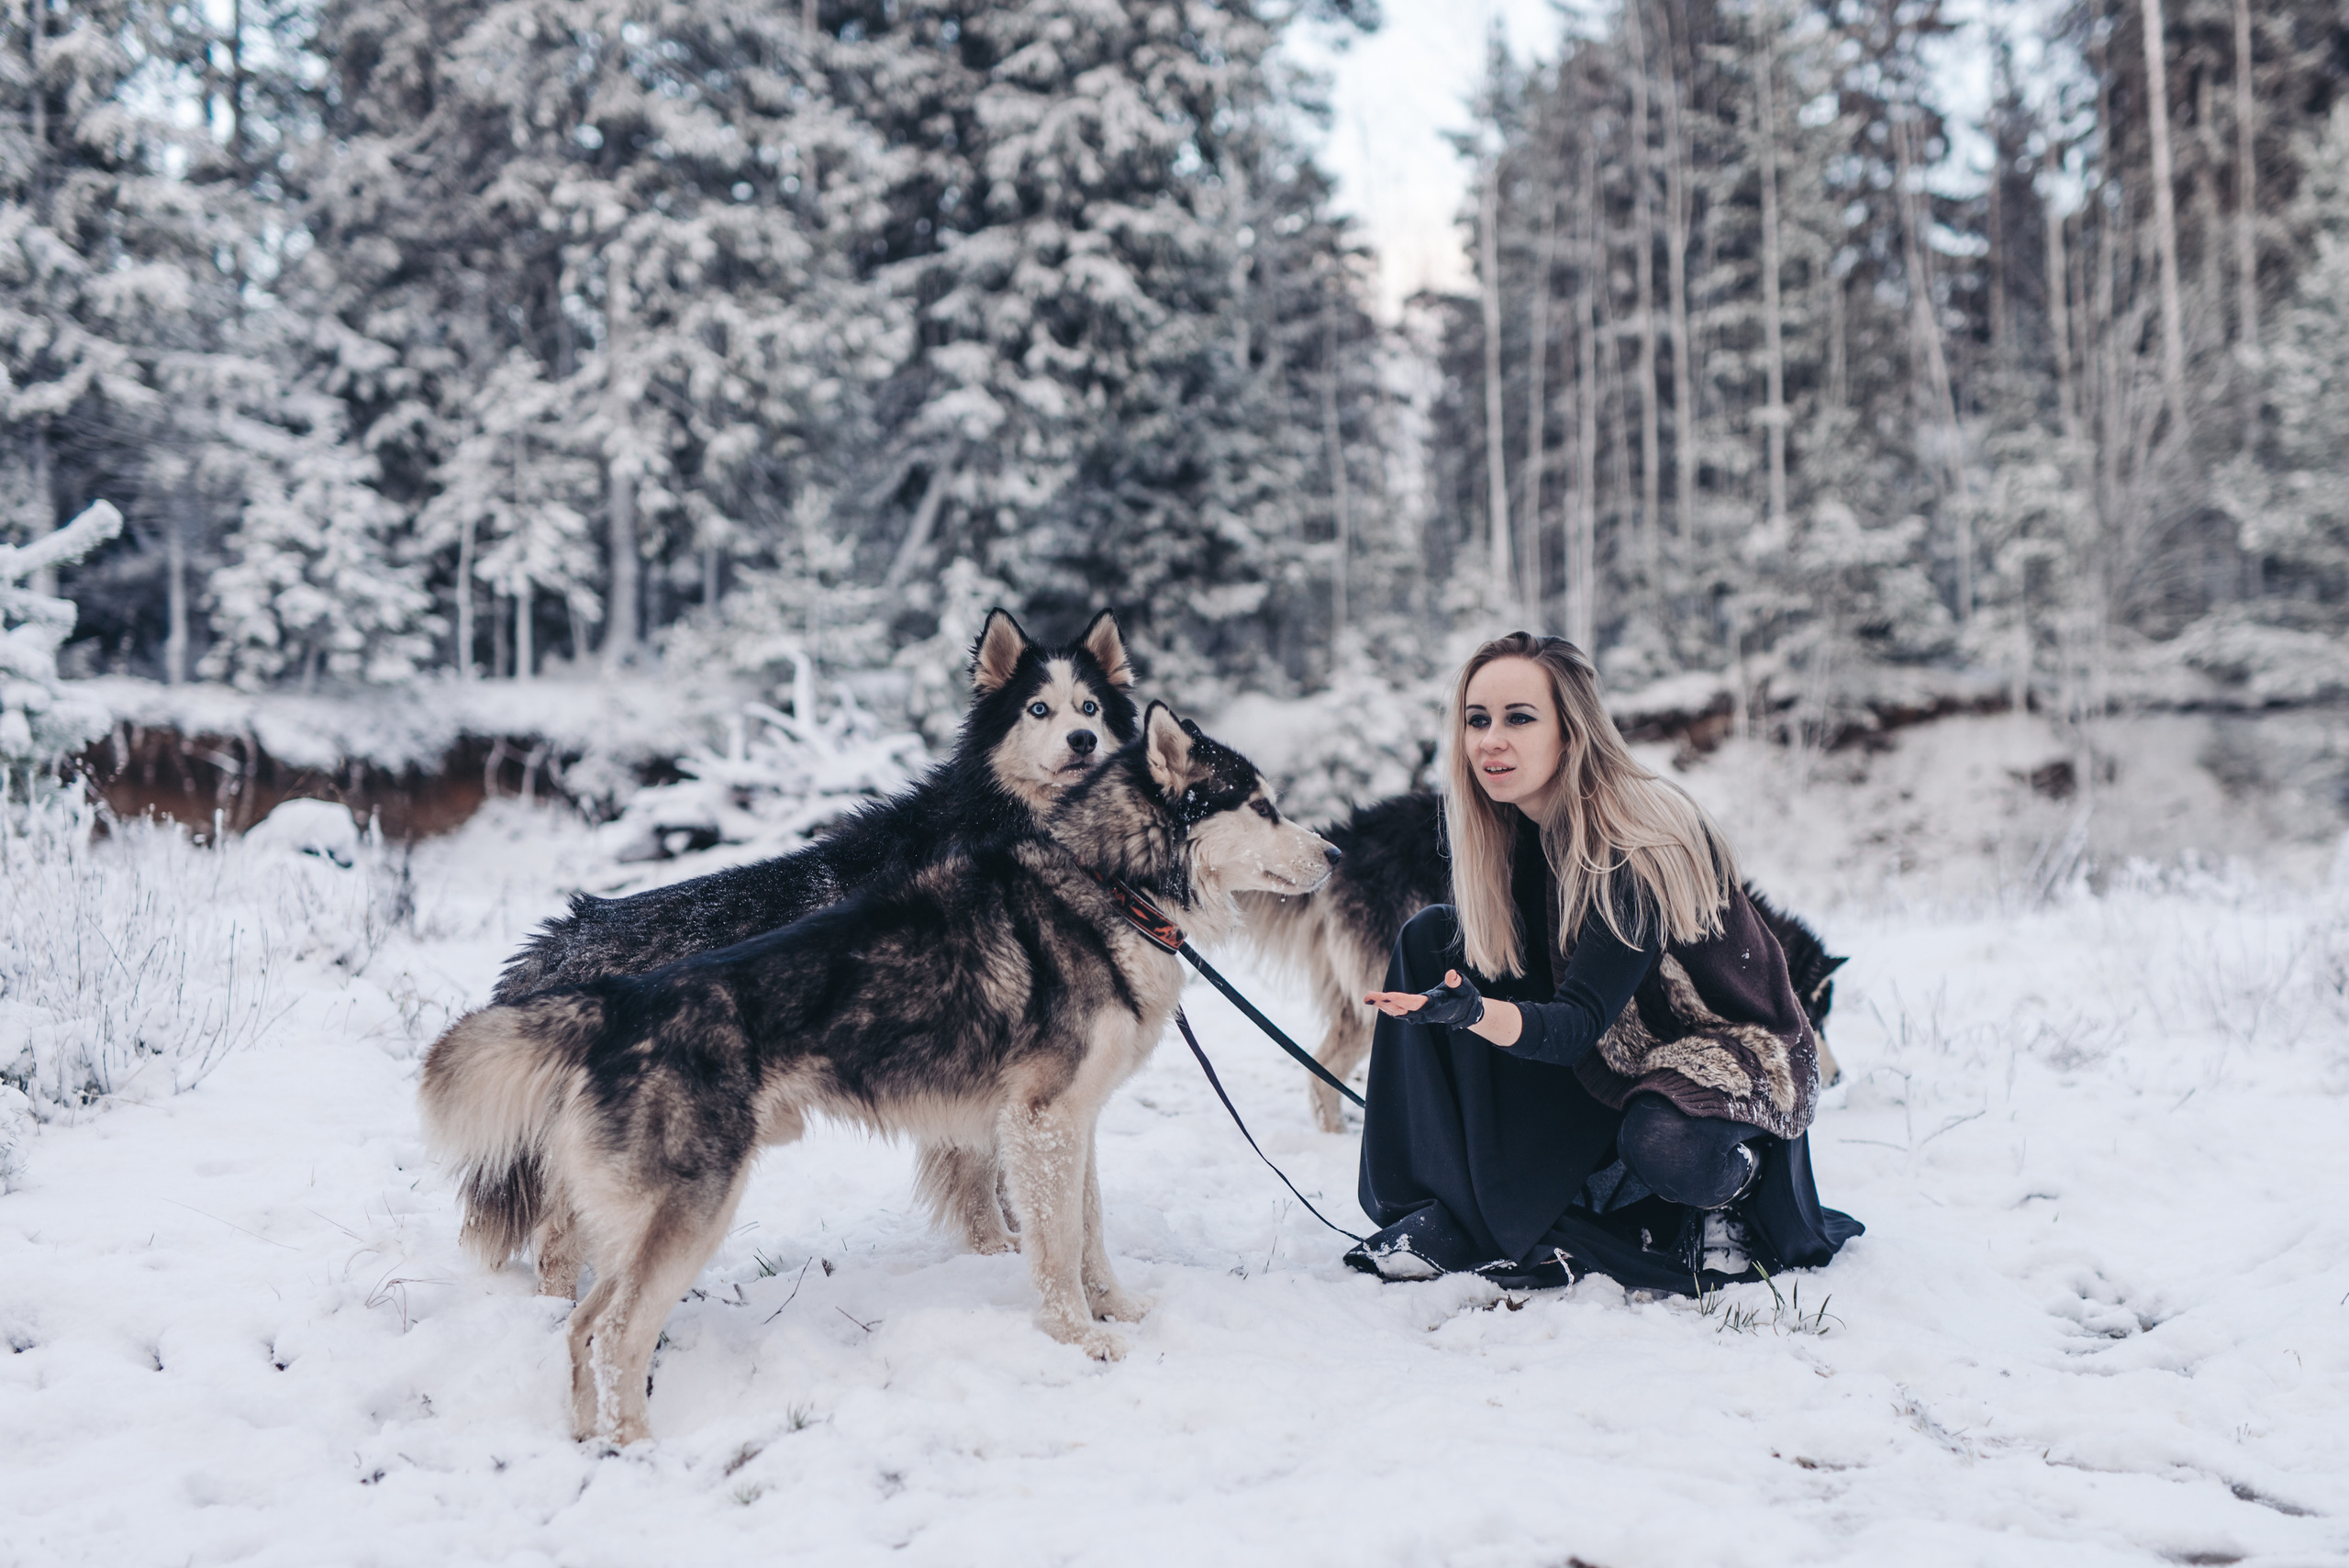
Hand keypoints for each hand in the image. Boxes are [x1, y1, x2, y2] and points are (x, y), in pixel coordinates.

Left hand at [1365, 969, 1485, 1026]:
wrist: (1466, 1012)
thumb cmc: (1465, 997)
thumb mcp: (1465, 988)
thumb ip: (1458, 982)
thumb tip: (1452, 974)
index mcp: (1434, 1006)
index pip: (1414, 1003)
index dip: (1399, 1000)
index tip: (1385, 996)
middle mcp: (1424, 1014)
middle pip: (1400, 1009)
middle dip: (1384, 1003)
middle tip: (1368, 997)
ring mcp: (1420, 1016)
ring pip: (1398, 1013)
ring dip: (1382, 1005)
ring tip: (1368, 998)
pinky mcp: (1417, 1015)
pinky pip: (1400, 1013)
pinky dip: (1388, 1008)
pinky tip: (1378, 1002)